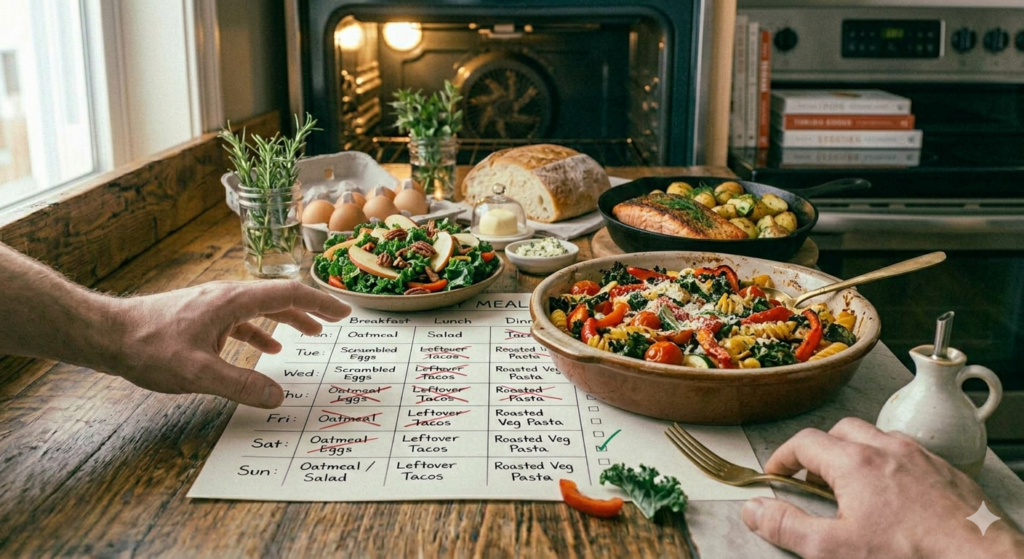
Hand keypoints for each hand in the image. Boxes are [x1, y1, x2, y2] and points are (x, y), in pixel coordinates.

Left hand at [104, 280, 348, 407]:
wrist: (108, 334)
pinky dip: (262, 331)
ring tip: (311, 333)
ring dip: (289, 319)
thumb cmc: (150, 347)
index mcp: (232, 301)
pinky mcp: (202, 316)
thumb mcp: (198, 372)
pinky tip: (269, 349)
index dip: (320, 303)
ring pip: (261, 307)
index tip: (345, 312)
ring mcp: (213, 304)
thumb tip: (278, 398)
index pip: (288, 294)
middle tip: (337, 320)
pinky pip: (242, 319)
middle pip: (278, 297)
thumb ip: (240, 384)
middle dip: (310, 309)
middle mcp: (227, 296)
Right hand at [741, 417, 1023, 558]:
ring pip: (878, 438)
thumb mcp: (833, 549)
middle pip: (841, 431)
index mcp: (854, 463)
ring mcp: (921, 457)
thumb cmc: (910, 554)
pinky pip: (910, 454)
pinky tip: (895, 495)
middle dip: (821, 450)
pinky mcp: (947, 472)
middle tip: (813, 481)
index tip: (775, 475)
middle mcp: (887, 449)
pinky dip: (892, 465)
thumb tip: (753, 509)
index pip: (804, 443)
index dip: (783, 458)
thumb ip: (787, 526)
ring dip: (857, 453)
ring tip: (853, 486)